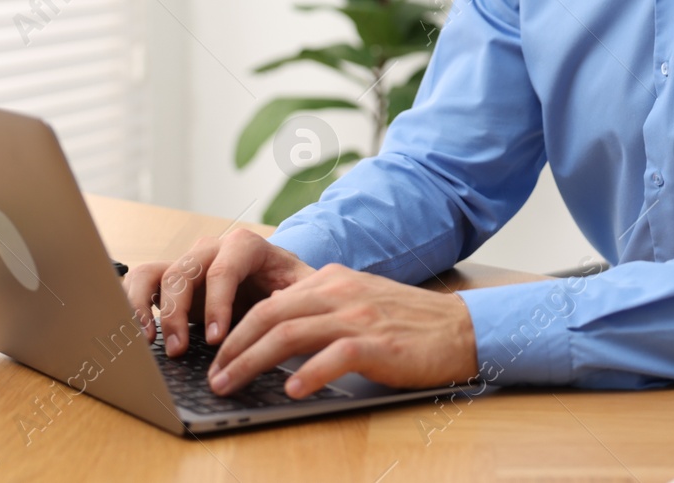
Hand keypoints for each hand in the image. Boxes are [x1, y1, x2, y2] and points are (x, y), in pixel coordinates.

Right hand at [122, 228, 314, 355]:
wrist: (277, 276)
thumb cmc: (289, 282)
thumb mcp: (303, 287)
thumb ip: (298, 294)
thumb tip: (276, 308)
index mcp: (245, 246)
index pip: (223, 270)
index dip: (217, 305)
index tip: (217, 339)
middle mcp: (211, 249)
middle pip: (183, 272)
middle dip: (177, 313)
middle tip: (179, 350)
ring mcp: (189, 263)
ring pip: (155, 273)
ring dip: (146, 307)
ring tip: (149, 341)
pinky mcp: (173, 280)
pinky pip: (144, 282)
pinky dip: (135, 304)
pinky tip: (141, 333)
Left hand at [207, 263, 477, 398]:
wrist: (460, 328)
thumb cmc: (407, 324)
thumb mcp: (357, 304)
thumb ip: (320, 312)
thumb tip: (274, 337)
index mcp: (330, 281)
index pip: (269, 302)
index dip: (236, 330)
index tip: (215, 356)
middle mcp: (339, 292)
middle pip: (269, 315)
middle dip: (233, 347)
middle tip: (213, 376)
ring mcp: (359, 316)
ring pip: (289, 334)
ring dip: (252, 362)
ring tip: (230, 385)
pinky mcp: (378, 344)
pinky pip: (334, 356)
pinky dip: (308, 373)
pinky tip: (292, 391)